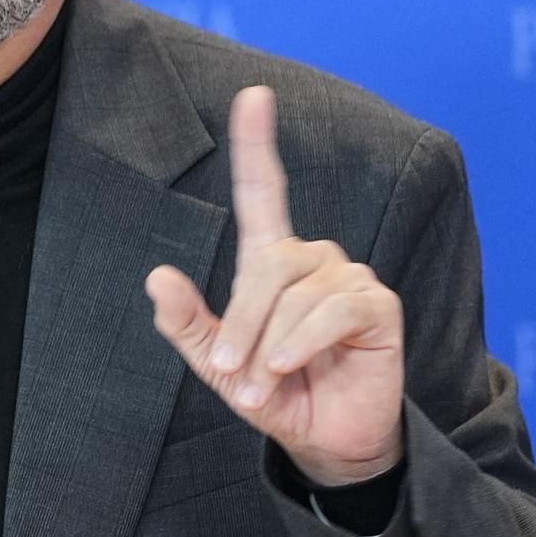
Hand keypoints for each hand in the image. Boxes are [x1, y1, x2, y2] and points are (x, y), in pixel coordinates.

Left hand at [144, 87, 406, 485]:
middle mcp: (314, 259)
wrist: (326, 440)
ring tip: (263, 385)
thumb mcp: (218, 365)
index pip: (265, 192)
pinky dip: (302, 342)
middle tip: (230, 375)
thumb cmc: (274, 395)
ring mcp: (350, 278)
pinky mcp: (378, 306)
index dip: (258, 143)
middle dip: (242, 322)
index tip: (254, 95)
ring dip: (269, 345)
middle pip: (267, 263)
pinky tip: (289, 368)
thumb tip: (156, 276)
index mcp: (272, 262)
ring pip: (296, 292)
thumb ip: (188, 324)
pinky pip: (333, 309)